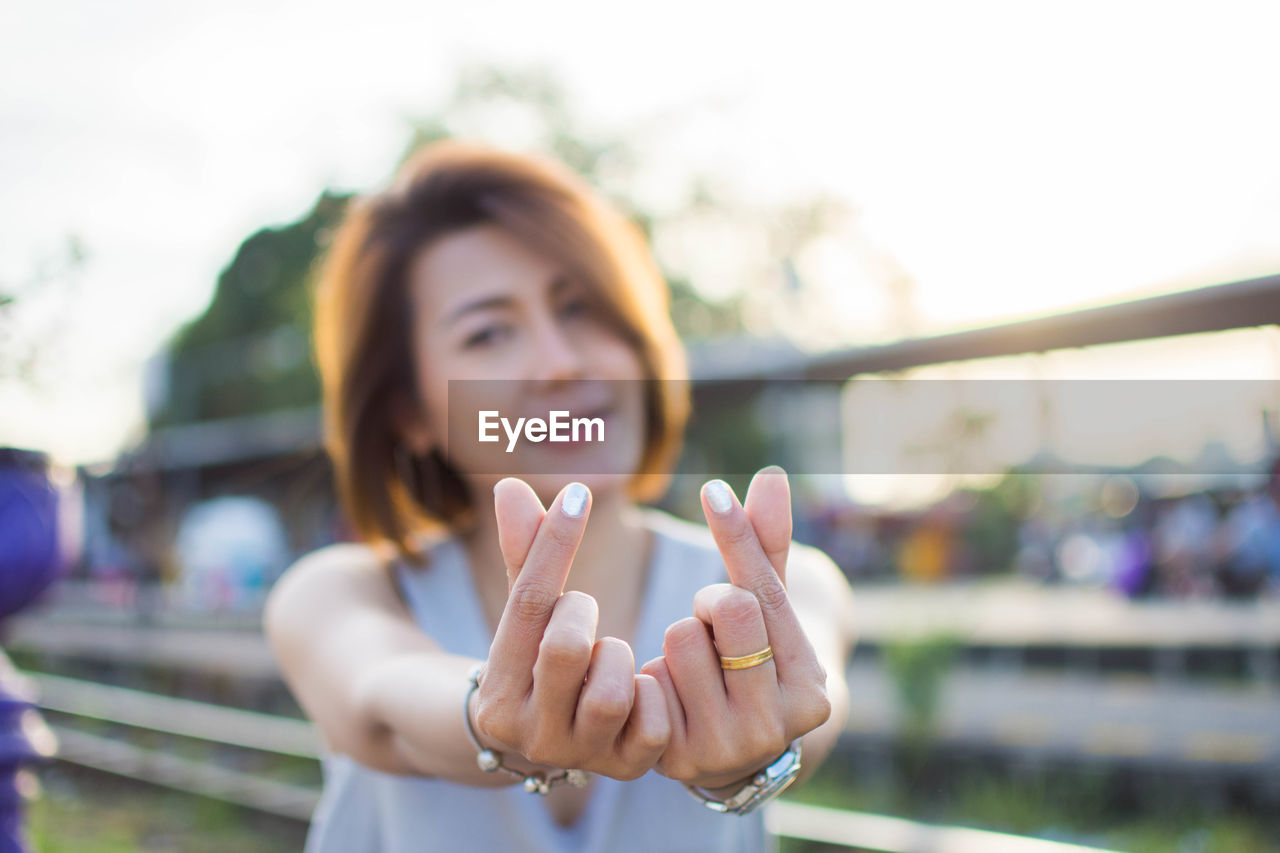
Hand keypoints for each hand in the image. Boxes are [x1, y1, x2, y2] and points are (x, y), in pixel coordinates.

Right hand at [471, 478, 669, 780]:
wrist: (547, 742)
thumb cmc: (537, 659)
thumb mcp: (526, 615)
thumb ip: (524, 553)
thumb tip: (510, 484)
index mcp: (497, 693)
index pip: (528, 603)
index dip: (554, 542)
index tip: (578, 495)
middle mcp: (530, 734)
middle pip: (566, 647)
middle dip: (582, 612)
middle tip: (582, 610)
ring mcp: (578, 757)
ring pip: (612, 688)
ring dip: (618, 655)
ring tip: (608, 654)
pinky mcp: (625, 769)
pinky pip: (652, 722)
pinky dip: (652, 693)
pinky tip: (638, 684)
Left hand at [642, 467, 830, 788]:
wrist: (732, 749)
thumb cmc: (753, 659)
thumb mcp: (768, 609)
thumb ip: (768, 545)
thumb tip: (772, 474)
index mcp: (808, 685)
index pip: (763, 592)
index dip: (736, 537)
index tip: (712, 489)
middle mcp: (775, 723)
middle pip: (724, 610)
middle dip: (708, 604)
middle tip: (712, 624)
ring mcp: (726, 746)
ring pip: (680, 638)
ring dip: (678, 641)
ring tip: (694, 666)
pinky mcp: (677, 757)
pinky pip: (647, 678)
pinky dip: (653, 674)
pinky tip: (670, 693)